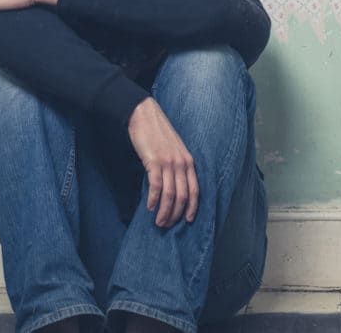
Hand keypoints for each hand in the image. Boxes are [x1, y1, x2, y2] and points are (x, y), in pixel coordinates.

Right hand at [128, 97, 198, 227]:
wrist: (144, 114)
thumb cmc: (157, 133)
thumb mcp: (173, 150)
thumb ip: (176, 166)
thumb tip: (171, 188)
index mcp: (188, 161)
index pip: (195, 190)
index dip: (192, 208)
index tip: (187, 221)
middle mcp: (182, 163)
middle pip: (183, 196)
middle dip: (176, 214)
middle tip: (167, 225)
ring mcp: (169, 162)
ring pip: (170, 194)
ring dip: (165, 211)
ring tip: (158, 222)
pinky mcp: (154, 161)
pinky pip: (156, 186)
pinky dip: (154, 200)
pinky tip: (149, 207)